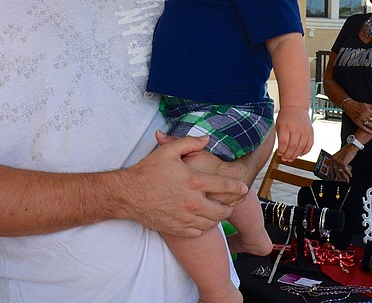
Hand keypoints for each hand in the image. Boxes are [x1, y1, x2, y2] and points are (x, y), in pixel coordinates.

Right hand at [124, 134, 247, 237]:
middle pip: (223, 209)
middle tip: (230, 202)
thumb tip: (207, 139)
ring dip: (218, 217)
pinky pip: (200, 232)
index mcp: (194, 181)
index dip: (237, 187)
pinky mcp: (178, 229)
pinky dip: (205, 226)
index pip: (225, 186)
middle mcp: (193, 202)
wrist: (128, 194)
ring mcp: (186, 218)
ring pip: (212, 222)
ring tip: (217, 210)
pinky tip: (203, 219)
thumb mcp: (168, 151)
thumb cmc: (148, 171)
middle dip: (230, 206)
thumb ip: (190, 142)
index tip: (243, 188)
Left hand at [275, 107, 313, 161]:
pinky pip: (309, 145)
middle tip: (285, 158)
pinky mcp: (311, 132)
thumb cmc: (286, 116)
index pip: (284, 143)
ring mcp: (305, 131)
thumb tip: (281, 151)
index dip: (281, 151)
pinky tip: (300, 153)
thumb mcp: (278, 125)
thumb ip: (280, 137)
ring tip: (291, 158)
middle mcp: (296, 129)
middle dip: (288, 155)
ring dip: (295, 155)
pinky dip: (305, 152)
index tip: (279, 153)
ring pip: (301, 148)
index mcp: (286, 126)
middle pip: (293, 147)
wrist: (296, 107)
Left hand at [331, 146, 356, 181]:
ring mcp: (338, 161)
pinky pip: (345, 170)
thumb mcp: (340, 157)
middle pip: (336, 171)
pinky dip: (348, 173)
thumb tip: (339, 170)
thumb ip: (338, 163)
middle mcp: (334, 160)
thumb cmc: (347, 151)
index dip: (332, 174)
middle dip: (339, 177)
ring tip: (347, 180)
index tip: (334, 178)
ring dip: (344, 177)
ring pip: (340, 171)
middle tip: (342, 181)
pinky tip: (350, 175)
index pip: (331, 168)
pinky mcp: (342, 162)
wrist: (351, 147)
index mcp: (332, 158)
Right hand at [346, 99, 371, 132]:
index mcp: (369, 111)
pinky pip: (363, 128)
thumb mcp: (367, 104)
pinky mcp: (357, 122)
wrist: (350, 106)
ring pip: (370, 125)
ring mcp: (361, 119)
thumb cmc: (359, 105)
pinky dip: (368, 130)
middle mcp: (365, 115)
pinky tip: (371, 132)